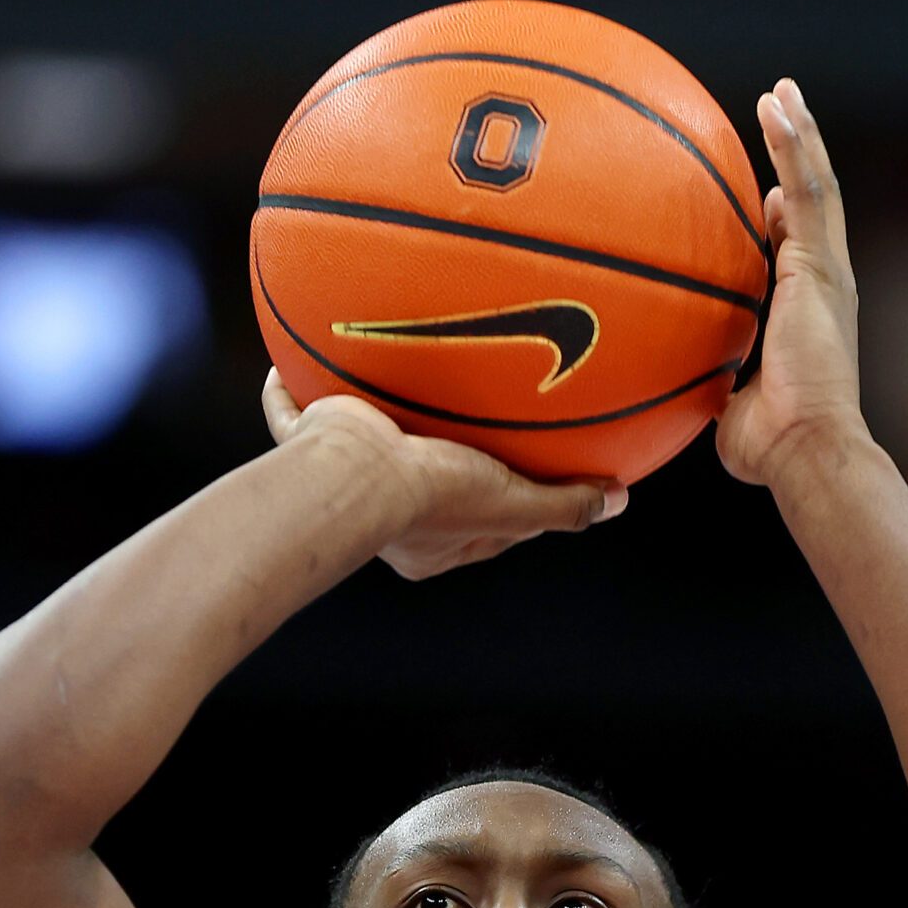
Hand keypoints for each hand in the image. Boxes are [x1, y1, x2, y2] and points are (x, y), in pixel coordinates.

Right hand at [261, 370, 625, 580]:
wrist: (354, 473)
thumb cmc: (434, 494)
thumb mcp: (513, 503)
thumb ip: (564, 505)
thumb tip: (619, 501)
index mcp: (431, 543)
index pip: (479, 522)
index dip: (505, 500)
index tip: (525, 472)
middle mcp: (386, 518)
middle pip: (418, 485)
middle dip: (435, 460)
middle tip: (459, 430)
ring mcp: (344, 478)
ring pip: (354, 450)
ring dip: (368, 421)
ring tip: (385, 385)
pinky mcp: (312, 441)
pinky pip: (294, 415)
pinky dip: (289, 395)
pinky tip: (288, 364)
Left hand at [714, 78, 866, 487]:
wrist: (805, 447)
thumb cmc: (768, 444)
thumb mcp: (726, 402)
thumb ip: (709, 383)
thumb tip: (675, 385)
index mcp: (805, 309)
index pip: (795, 247)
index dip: (782, 215)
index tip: (763, 193)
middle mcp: (823, 282)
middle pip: (813, 201)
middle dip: (797, 154)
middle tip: (779, 111)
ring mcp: (827, 269)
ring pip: (816, 184)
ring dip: (798, 133)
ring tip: (780, 92)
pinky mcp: (821, 264)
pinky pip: (808, 189)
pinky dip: (794, 144)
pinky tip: (776, 105)